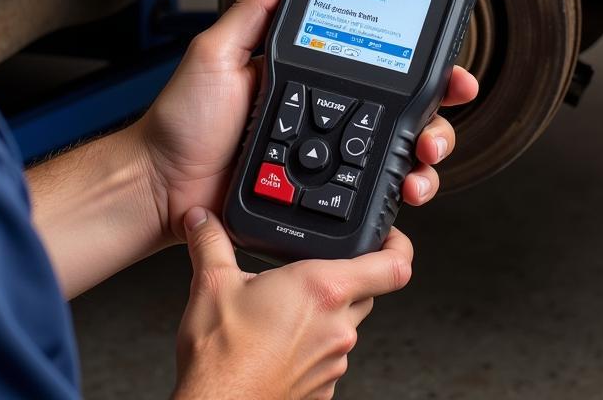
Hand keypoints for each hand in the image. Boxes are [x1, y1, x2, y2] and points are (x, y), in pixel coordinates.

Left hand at [139, 0, 479, 242]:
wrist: (162, 188)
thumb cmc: (182, 121)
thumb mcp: (216, 52)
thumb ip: (254, 9)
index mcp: (304, 70)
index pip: (371, 56)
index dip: (413, 57)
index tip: (442, 58)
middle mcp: (322, 110)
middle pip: (398, 107)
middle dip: (434, 109)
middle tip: (444, 109)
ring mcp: (324, 154)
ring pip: (394, 150)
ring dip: (425, 149)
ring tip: (425, 154)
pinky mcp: (320, 194)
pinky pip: (368, 192)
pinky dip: (397, 190)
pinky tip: (406, 187)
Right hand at [173, 208, 412, 399]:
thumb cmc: (222, 358)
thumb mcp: (212, 284)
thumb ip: (211, 241)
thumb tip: (202, 219)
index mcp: (323, 289)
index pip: (394, 266)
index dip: (399, 245)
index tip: (391, 235)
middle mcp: (339, 326)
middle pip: (368, 291)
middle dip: (347, 275)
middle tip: (316, 266)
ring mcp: (334, 361)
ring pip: (346, 324)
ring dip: (325, 312)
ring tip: (285, 307)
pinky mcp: (324, 388)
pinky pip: (330, 355)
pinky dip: (312, 343)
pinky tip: (279, 340)